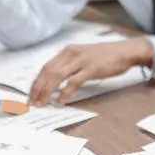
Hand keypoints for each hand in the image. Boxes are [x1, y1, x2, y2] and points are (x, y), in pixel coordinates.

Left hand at [29, 38, 153, 105]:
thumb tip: (54, 81)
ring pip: (57, 76)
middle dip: (37, 88)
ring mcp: (81, 61)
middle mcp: (71, 53)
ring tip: (42, 103)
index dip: (36, 82)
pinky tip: (60, 101)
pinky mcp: (90, 69)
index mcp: (67, 51)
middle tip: (32, 102)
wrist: (124, 51)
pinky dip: (64, 93)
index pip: (46, 66)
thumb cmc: (104, 56)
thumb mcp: (82, 56)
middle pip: (48, 72)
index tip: (31, 94)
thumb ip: (69, 65)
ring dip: (47, 91)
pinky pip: (73, 82)